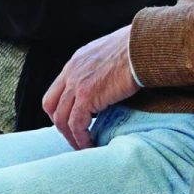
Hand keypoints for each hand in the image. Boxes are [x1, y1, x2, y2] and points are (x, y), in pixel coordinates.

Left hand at [41, 27, 138, 149]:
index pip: (56, 90)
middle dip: (60, 125)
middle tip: (74, 138)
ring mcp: (76, 84)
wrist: (142, 47)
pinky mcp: (87, 96)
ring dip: (70, 137)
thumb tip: (106, 86)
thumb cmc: (136, 50)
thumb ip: (100, 70)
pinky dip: (81, 138)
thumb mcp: (108, 55)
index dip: (60, 110)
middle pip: (51, 106)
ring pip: (61, 118)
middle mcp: (71, 72)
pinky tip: (90, 144)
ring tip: (82, 147)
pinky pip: (76, 124)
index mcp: (75, 62)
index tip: (72, 122)